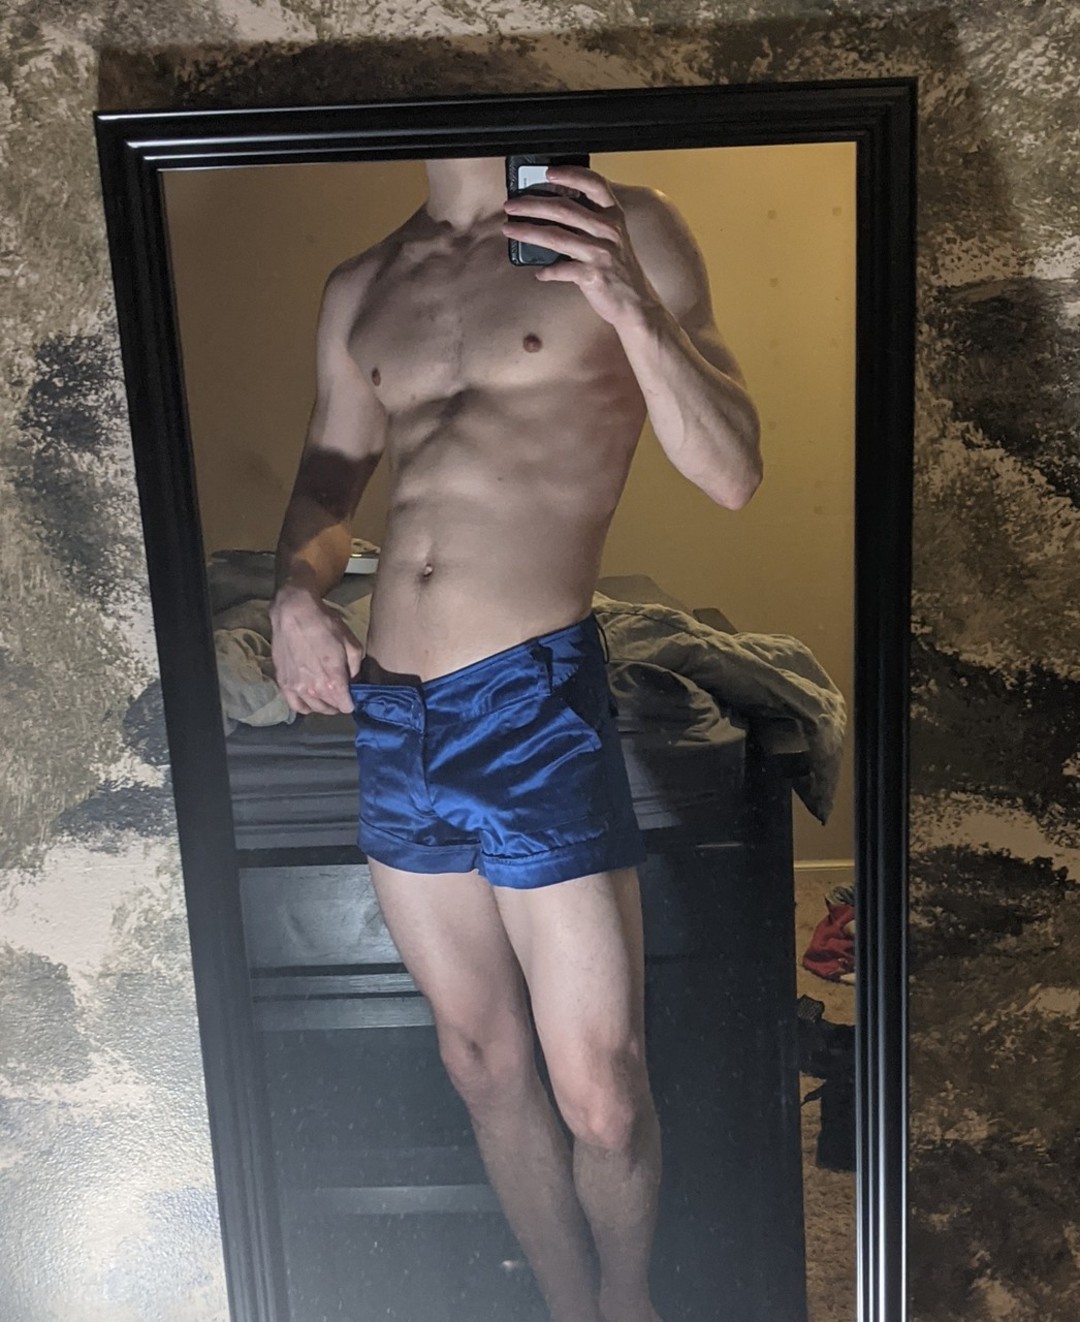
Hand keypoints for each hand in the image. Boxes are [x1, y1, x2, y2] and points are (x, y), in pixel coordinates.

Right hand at [269, 587, 363, 714]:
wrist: (294, 613)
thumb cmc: (325, 625)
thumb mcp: (352, 643)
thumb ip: (356, 668)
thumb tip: (354, 682)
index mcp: (333, 680)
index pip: (346, 706)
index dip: (351, 702)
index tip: (353, 696)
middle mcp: (314, 689)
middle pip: (331, 709)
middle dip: (339, 704)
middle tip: (342, 694)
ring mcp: (296, 687)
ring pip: (314, 708)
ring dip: (324, 706)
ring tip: (328, 697)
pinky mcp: (283, 683)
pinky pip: (295, 705)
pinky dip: (305, 706)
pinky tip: (310, 699)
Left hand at [502, 165, 658, 326]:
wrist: (636, 304)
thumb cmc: (619, 270)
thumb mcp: (612, 238)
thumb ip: (590, 222)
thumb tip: (551, 211)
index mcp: (613, 216)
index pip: (594, 184)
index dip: (571, 175)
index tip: (548, 173)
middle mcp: (608, 230)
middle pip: (564, 209)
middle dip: (532, 204)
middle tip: (510, 205)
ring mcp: (601, 252)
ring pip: (556, 236)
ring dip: (528, 232)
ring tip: (509, 229)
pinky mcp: (593, 275)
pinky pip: (562, 269)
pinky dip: (548, 271)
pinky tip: (539, 273)